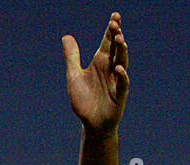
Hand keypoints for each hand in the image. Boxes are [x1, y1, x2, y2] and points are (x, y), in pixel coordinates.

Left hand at [62, 12, 129, 131]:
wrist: (91, 124)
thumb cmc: (84, 101)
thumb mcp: (74, 76)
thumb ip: (72, 57)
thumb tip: (66, 36)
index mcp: (100, 62)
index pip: (107, 42)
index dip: (111, 29)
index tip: (115, 16)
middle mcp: (110, 69)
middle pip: (116, 48)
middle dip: (117, 35)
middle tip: (116, 23)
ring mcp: (117, 81)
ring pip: (123, 62)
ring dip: (122, 51)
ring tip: (119, 39)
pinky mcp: (119, 95)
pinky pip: (123, 83)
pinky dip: (122, 75)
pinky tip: (119, 67)